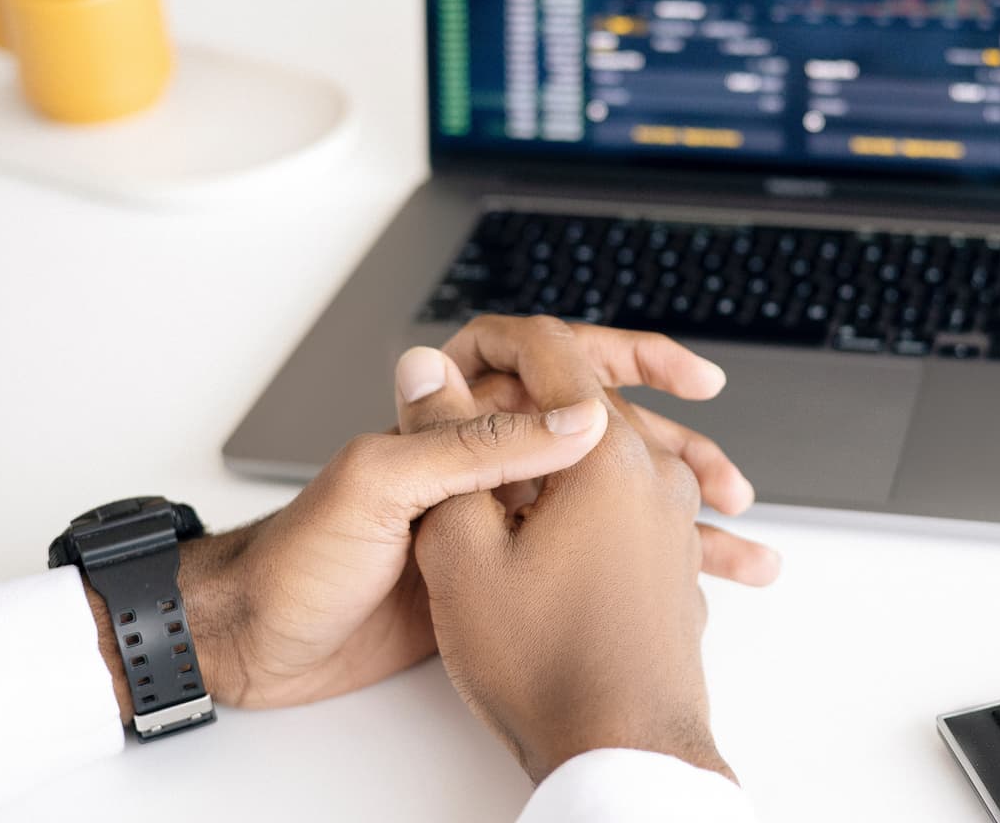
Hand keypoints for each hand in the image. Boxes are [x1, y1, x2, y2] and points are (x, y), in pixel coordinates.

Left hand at [83, 318, 757, 716]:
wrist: (261, 641)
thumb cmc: (300, 556)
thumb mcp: (379, 486)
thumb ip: (471, 444)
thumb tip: (572, 415)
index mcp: (455, 414)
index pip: (556, 360)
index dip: (628, 358)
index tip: (690, 376)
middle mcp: (484, 455)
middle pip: (601, 433)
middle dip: (673, 451)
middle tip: (727, 483)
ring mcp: (497, 514)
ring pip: (605, 499)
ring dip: (672, 516)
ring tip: (738, 544)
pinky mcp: (500, 569)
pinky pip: (583, 558)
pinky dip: (638, 571)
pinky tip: (686, 589)